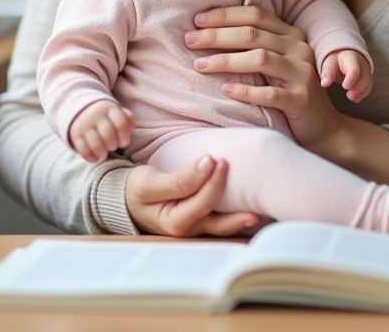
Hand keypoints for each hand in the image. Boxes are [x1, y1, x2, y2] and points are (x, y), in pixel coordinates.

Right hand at [69, 101, 134, 163]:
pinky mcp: (75, 135)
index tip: (124, 142)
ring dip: (102, 152)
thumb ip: (127, 117)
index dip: (124, 135)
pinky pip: (83, 149)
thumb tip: (134, 124)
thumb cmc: (105, 116)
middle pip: (108, 134)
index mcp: (109, 108)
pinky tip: (96, 158)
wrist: (81, 110)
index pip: (120, 122)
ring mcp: (84, 125)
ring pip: (95, 144)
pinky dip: (90, 157)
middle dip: (113, 144)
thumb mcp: (116, 112)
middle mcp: (96, 115)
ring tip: (104, 153)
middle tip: (113, 146)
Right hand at [125, 155, 259, 236]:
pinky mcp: (200, 220)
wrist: (127, 199)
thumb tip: (208, 162)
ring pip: (223, 225)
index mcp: (174, 223)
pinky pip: (220, 219)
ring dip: (241, 217)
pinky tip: (250, 206)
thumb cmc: (137, 190)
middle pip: (218, 222)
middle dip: (236, 206)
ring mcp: (196, 228)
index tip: (217, 158)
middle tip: (250, 182)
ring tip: (261, 209)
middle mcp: (188, 230)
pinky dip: (234, 214)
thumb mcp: (150, 183)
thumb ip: (179, 178)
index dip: (212, 181)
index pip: (202, 202)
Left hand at [187, 5, 343, 152]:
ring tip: (199, 65)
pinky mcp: (301, 100)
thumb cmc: (290, 92)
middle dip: (216, 35)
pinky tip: (224, 91)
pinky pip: (269, 94)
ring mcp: (302, 74)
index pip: (255, 14)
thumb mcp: (276, 63)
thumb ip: (256, 45)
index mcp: (292, 35)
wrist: (324, 128)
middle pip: (252, 34)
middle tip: (189, 40)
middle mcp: (299, 49)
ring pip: (259, 59)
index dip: (224, 15)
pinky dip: (244, 91)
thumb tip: (210, 31)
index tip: (196, 20)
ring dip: (224, 60)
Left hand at [319, 49, 371, 101]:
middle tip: (348, 95)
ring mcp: (366, 70)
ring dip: (361, 92)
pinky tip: (355, 99)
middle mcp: (362, 64)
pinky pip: (369, 86)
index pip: (355, 69)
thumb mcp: (329, 63)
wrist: (344, 54)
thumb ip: (327, 72)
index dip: (351, 79)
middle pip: (364, 77)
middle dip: (357, 88)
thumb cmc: (336, 60)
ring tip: (351, 98)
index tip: (344, 87)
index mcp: (351, 58)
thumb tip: (324, 83)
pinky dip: (363, 94)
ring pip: (368, 83)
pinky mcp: (368, 77)